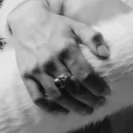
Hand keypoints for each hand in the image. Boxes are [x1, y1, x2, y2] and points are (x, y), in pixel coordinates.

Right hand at [7, 0, 111, 114]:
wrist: (27, 21)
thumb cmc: (56, 25)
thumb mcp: (76, 25)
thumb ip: (93, 38)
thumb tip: (106, 54)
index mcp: (65, 48)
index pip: (85, 74)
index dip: (97, 86)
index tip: (106, 92)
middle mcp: (50, 61)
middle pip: (73, 88)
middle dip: (89, 99)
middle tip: (100, 103)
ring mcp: (36, 70)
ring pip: (57, 96)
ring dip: (74, 106)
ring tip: (86, 110)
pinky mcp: (26, 77)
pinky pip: (37, 98)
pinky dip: (51, 108)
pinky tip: (64, 110)